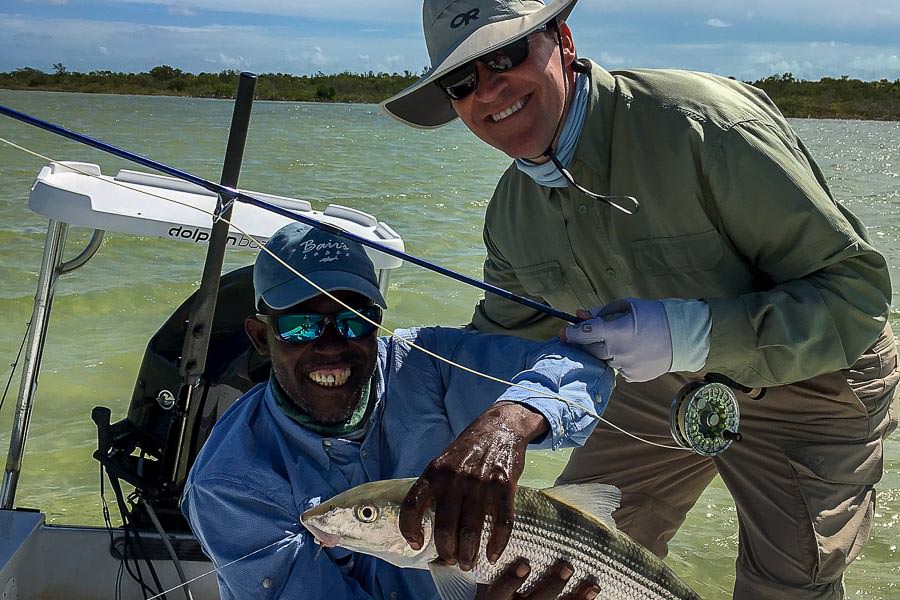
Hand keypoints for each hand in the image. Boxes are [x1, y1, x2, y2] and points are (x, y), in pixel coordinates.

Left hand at [399, 403, 547, 569]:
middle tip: (451, 561)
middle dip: (447, 551)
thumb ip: (434, 487)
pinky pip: (501, 521)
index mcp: (434, 472)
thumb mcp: (443, 461)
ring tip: (468, 564)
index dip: (410, 529)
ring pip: (470, 529)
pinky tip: (493, 554)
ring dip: (469, 553)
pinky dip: (497, 543)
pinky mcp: (504, 484)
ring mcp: (479, 481)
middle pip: (445, 526)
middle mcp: (454, 477)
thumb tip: (424, 523)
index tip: (416, 544)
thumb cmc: (468, 450)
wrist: (499, 427)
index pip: (413, 505)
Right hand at [476, 558, 599, 599]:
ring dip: (575, 599)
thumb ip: (496, 555)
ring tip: (591, 585)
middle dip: (552, 587)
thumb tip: (507, 522)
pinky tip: (594, 591)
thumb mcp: (486, 574)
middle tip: (567, 567)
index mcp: (497, 597)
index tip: (524, 564)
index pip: (501, 591)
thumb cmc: (497, 581)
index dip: (512, 580)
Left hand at [561, 298, 671, 381]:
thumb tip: (580, 315)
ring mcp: (625, 366)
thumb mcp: (627, 306)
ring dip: (604, 351)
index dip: (570, 333)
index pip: (583, 333)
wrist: (683, 336)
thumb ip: (601, 311)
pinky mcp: (633, 377)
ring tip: (620, 341)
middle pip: (589, 349)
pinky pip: (617, 369)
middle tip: (591, 334)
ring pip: (602, 360)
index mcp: (616, 330)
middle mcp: (618, 351)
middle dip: (586, 342)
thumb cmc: (654, 315)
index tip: (563, 333)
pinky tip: (632, 352)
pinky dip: (618, 360)